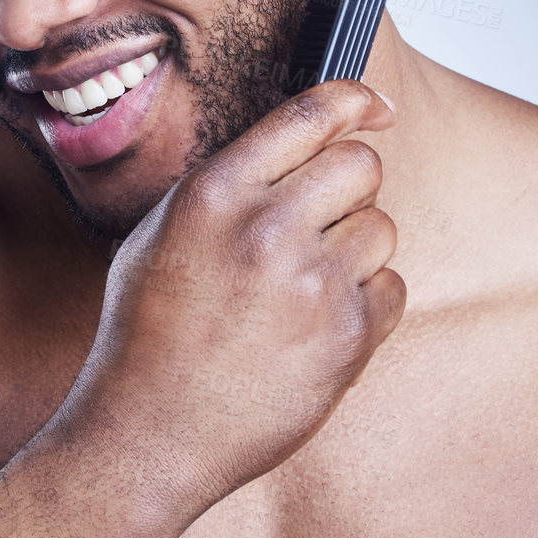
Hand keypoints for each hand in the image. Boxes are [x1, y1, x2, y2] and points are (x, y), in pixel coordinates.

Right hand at [68, 79, 405, 513]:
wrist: (147, 436)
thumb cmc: (146, 337)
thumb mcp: (161, 235)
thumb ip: (229, 185)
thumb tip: (304, 144)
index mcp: (215, 192)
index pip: (310, 113)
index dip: (356, 101)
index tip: (378, 109)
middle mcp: (267, 228)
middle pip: (362, 164)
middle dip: (350, 189)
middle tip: (321, 225)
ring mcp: (312, 284)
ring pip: (382, 227)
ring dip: (355, 251)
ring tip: (300, 292)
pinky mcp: (347, 338)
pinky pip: (392, 288)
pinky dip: (366, 306)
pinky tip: (314, 329)